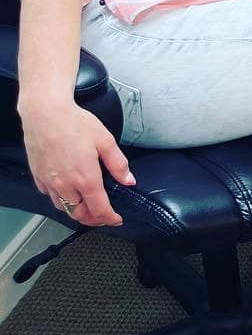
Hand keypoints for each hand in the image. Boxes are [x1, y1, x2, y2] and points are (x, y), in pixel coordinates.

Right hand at [22, 101, 131, 226]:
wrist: (45, 114)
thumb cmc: (75, 124)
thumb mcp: (106, 141)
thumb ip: (118, 164)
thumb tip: (129, 180)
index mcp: (86, 179)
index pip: (99, 209)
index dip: (110, 218)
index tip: (117, 219)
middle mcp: (65, 185)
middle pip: (79, 214)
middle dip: (93, 219)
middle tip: (104, 216)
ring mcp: (50, 183)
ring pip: (63, 208)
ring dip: (77, 211)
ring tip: (88, 207)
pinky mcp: (39, 177)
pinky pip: (50, 196)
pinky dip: (61, 200)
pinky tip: (68, 192)